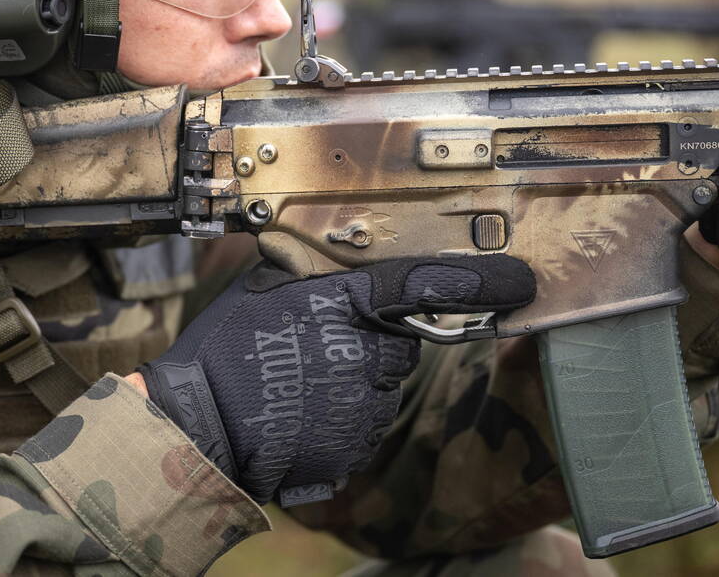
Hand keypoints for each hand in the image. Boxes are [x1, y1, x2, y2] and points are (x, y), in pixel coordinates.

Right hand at [138, 255, 534, 505]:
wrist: (197, 425)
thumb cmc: (225, 349)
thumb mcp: (267, 286)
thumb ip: (320, 276)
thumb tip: (350, 271)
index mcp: (345, 304)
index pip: (426, 285)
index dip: (480, 282)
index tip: (522, 283)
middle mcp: (364, 354)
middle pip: (402, 346)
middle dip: (373, 344)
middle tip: (319, 347)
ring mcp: (362, 406)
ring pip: (383, 388)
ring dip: (354, 383)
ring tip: (300, 384)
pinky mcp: (354, 448)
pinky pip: (364, 424)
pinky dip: (341, 418)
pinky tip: (302, 413)